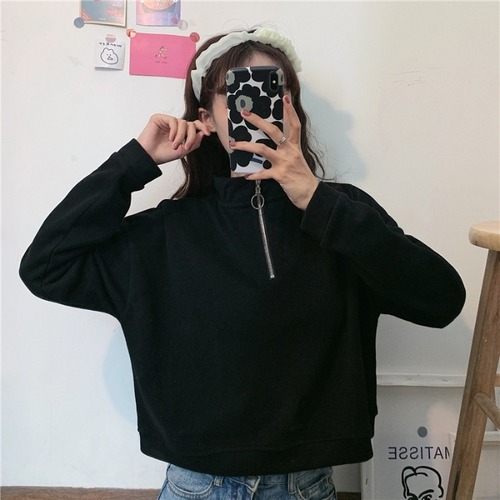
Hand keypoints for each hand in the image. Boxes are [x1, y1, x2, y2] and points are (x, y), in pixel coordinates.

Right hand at [137, 114, 210, 164]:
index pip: (195, 125)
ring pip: (183, 122)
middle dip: (191, 136)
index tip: (208, 133)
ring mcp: (168, 121)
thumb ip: (194, 143)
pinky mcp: (160, 118)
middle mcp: (176, 126)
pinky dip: (174, 130)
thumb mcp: (183, 151)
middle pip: (191, 124)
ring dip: (181, 136)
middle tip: (186, 147)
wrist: (149, 156)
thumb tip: (203, 133)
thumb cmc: (164, 154)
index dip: (203, 127)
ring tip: (175, 145)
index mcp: (182, 132)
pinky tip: (170, 138)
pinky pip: (173, 120)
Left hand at [229, 95, 318, 209]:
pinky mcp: (280, 175)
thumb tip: (273, 144)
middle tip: (245, 113)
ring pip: (263, 149)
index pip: (294, 124)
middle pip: (274, 131)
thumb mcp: (296, 159)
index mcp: (295, 146)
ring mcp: (284, 162)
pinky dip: (254, 174)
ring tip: (234, 144)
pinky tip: (246, 175)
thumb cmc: (302, 176)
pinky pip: (263, 173)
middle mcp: (289, 151)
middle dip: (258, 121)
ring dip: (246, 146)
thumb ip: (286, 150)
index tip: (284, 97)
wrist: (309, 193)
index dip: (290, 110)